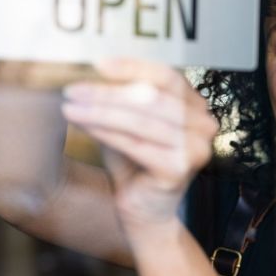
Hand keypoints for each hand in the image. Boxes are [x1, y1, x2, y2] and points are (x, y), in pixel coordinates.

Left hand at [61, 58, 218, 226]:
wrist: (144, 211)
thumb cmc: (135, 164)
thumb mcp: (128, 123)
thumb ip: (122, 99)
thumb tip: (91, 72)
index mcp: (196, 106)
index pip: (167, 76)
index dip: (133, 67)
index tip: (99, 64)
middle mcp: (204, 124)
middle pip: (152, 97)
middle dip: (108, 93)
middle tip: (73, 90)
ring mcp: (196, 147)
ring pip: (141, 120)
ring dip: (101, 111)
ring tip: (71, 107)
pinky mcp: (180, 168)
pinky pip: (136, 143)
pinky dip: (106, 132)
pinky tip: (83, 125)